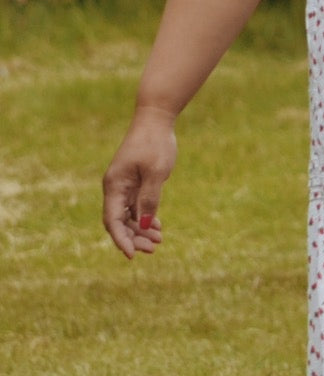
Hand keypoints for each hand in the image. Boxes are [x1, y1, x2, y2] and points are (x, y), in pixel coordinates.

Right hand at [102, 105, 176, 258]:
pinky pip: (135, 206)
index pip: (113, 220)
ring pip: (128, 216)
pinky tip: (157, 226)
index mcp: (115, 186)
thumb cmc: (155, 144)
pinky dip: (145, 217)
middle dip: (134, 238)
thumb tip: (143, 224)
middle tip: (154, 248)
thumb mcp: (156, 172)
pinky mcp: (134, 183)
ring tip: (159, 240)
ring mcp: (124, 186)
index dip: (121, 240)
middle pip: (119, 222)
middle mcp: (115, 188)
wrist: (156, 120)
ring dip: (141, 229)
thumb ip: (150, 199)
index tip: (132, 256)